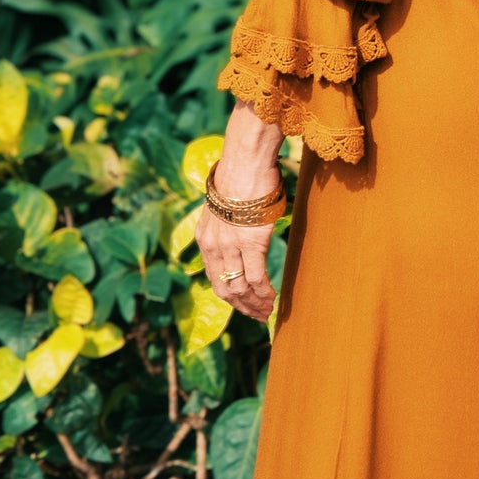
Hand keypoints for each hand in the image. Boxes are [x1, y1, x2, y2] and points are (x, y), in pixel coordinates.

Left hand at [194, 106, 285, 323]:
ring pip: (241, 287)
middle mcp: (214, 246)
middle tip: (257, 315)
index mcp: (205, 237)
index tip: (241, 304)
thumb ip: (230, 223)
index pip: (214, 277)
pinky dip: (264, 293)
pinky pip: (256, 278)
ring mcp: (231, 247)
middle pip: (224, 288)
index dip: (228, 295)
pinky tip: (273, 299)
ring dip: (255, 303)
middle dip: (241, 306)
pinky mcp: (251, 244)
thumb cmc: (242, 177)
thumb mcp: (226, 205)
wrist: (244, 162)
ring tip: (267, 311)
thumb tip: (243, 226)